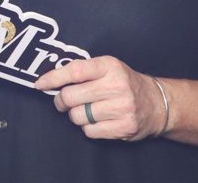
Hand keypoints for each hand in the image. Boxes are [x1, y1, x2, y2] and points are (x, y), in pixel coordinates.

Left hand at [34, 56, 167, 140]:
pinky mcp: (124, 127)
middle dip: (61, 101)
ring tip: (87, 109)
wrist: (157, 103)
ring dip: (76, 115)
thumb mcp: (108, 67)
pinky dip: (88, 128)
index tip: (40, 84)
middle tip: (64, 101)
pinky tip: (98, 120)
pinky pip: (90, 131)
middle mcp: (116, 85)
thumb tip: (51, 79)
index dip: (53, 78)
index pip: (75, 71)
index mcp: (109, 66)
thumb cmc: (125, 83)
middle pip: (70, 97)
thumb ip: (84, 70)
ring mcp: (121, 108)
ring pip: (78, 116)